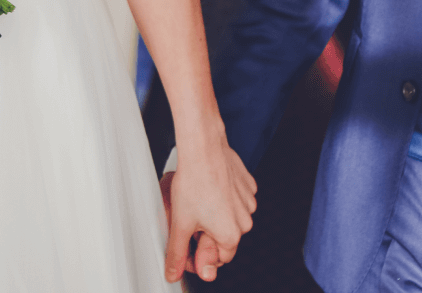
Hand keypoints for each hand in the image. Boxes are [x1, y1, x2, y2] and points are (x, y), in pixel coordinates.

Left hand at [162, 137, 256, 282]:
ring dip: (215, 216)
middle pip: (224, 239)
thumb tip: (173, 272)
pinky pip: (235, 200)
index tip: (187, 247)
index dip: (199, 255)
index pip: (218, 259)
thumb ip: (177, 253)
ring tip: (197, 203)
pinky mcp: (247, 185)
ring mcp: (248, 202)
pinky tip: (208, 191)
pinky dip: (223, 199)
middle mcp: (244, 220)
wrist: (203, 149)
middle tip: (188, 222)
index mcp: (231, 234)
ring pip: (230, 218)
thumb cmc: (194, 182)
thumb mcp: (179, 224)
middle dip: (206, 235)